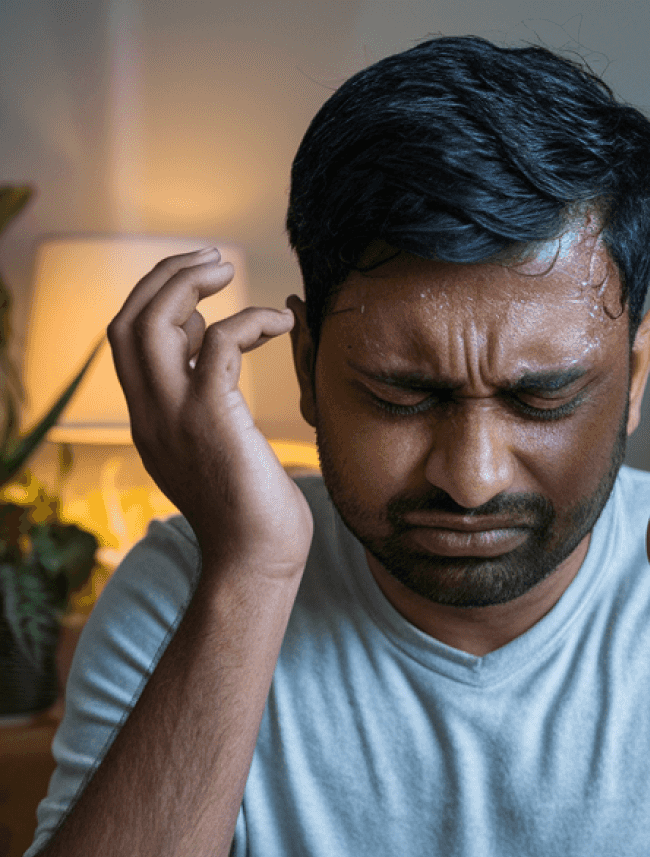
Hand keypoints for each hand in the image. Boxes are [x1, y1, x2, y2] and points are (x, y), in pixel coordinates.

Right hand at [107, 249, 310, 580]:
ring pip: (151, 326)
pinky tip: (281, 322)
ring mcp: (174, 417)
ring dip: (186, 285)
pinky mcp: (211, 420)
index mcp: (150, 420)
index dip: (156, 302)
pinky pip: (218, 345)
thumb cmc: (256, 513)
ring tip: (227, 270)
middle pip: (127, 324)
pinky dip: (246, 321)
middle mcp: (150, 415)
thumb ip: (205, 397)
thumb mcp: (217, 444)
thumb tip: (209, 348)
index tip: (198, 289)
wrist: (258, 562)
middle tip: (210, 259)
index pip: (127, 342)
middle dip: (162, 279)